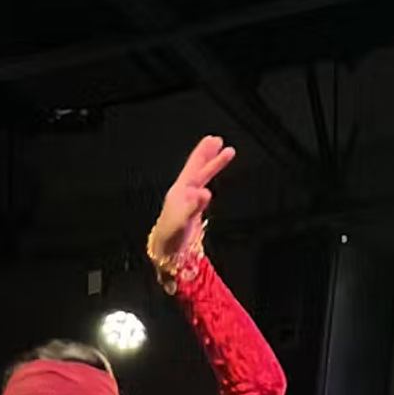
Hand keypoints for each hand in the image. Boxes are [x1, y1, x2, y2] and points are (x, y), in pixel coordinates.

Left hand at [148, 135, 234, 269]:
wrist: (166, 254)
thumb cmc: (170, 239)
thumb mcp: (181, 222)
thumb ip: (193, 207)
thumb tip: (205, 192)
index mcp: (179, 192)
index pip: (193, 168)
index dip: (203, 154)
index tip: (213, 140)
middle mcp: (183, 194)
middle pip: (197, 169)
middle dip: (208, 155)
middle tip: (219, 140)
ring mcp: (187, 201)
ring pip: (201, 178)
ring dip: (213, 166)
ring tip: (227, 153)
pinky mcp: (192, 211)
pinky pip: (201, 190)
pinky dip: (208, 182)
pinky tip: (212, 180)